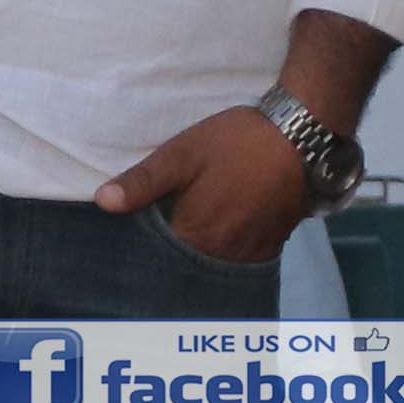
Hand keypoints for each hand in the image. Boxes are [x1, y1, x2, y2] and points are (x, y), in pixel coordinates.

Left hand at [94, 107, 310, 265]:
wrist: (300, 136)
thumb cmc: (236, 142)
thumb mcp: (182, 153)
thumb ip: (143, 181)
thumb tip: (103, 202)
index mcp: (194, 235)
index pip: (160, 258)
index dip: (148, 250)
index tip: (138, 243)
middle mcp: (222, 254)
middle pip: (188, 266)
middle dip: (174, 258)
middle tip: (166, 239)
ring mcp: (251, 252)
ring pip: (216, 266)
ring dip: (202, 258)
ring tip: (194, 238)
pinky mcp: (273, 244)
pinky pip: (243, 261)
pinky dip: (229, 255)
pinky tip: (223, 237)